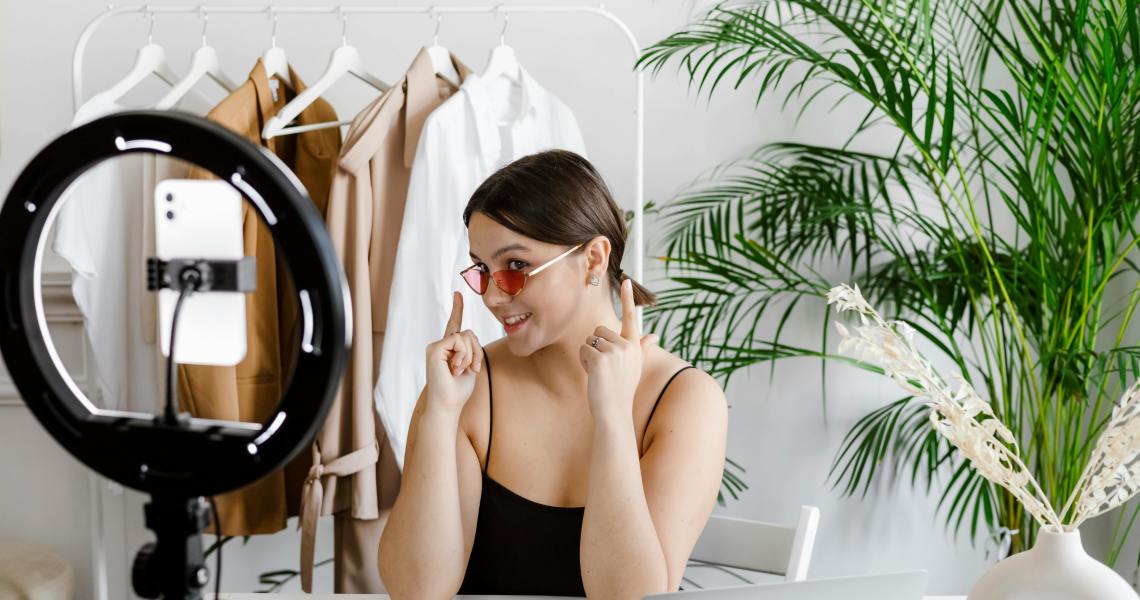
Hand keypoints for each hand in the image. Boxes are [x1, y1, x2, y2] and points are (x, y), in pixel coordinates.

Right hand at [425, 291, 482, 410]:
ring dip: (470, 356)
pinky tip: (454, 368)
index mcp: (449, 349)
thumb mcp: (470, 366)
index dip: (457, 308)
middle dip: (477, 352)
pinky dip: (463, 356)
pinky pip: (458, 341)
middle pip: (469, 333)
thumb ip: (471, 349)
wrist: (448, 404)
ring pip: (465, 336)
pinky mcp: (434, 349)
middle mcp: (440, 345)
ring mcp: (436, 347)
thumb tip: (469, 336)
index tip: (458, 293)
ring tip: (459, 370)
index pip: (454, 325)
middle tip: (470, 369)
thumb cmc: (459, 390)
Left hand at [579, 278, 659, 424]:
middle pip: (598, 330)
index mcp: (634, 345)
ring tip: (599, 372)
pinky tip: (593, 375)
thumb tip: (653, 336)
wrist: (615, 411)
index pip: (630, 317)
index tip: (625, 280)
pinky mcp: (601, 359)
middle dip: (595, 346)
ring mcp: (614, 352)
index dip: (627, 298)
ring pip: (589, 340)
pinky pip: (583, 350)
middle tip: (604, 367)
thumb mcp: (634, 365)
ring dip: (588, 355)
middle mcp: (627, 346)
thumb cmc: (621, 388)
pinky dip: (583, 362)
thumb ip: (641, 347)